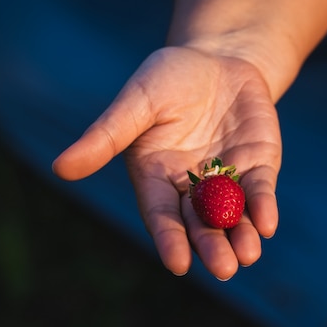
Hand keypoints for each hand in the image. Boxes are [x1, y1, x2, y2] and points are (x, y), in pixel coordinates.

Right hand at [52, 46, 281, 279]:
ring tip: (248, 255)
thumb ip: (106, 136)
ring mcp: (228, 178)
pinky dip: (263, 207)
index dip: (169, 239)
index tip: (177, 264)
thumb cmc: (168, 78)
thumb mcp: (137, 102)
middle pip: (202, 224)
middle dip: (212, 246)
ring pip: (234, 215)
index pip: (162, 215)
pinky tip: (267, 225)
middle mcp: (192, 186)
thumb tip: (60, 169)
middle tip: (224, 268)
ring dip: (242, 236)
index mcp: (157, 177)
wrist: (218, 58)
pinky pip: (260, 190)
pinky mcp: (258, 165)